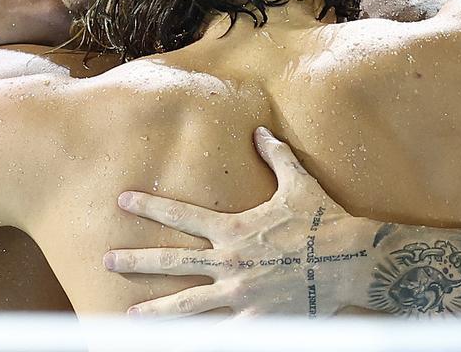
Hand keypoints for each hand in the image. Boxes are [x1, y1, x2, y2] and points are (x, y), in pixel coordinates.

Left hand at [104, 127, 378, 317]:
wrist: (353, 260)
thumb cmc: (324, 221)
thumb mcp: (299, 183)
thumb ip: (275, 156)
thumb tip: (260, 131)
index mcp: (234, 228)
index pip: (181, 215)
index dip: (150, 205)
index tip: (123, 200)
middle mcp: (230, 262)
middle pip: (172, 261)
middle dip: (136, 261)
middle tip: (107, 261)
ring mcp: (241, 294)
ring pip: (188, 305)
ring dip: (157, 309)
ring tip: (129, 316)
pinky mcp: (257, 319)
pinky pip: (222, 333)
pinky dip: (202, 339)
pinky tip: (177, 345)